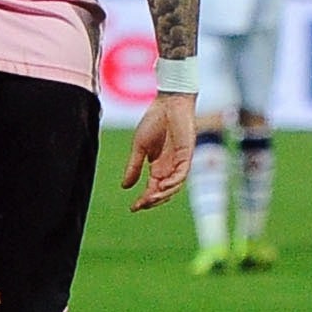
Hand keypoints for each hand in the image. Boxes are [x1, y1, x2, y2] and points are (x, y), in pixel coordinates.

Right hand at [124, 92, 197, 211]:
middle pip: (164, 192)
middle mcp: (170, 167)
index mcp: (158, 166)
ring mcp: (179, 161)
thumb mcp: (139, 147)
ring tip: (149, 199)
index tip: (132, 208)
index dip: (143, 200)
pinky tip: (163, 187)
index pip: (152, 189)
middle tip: (140, 206)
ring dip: (163, 195)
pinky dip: (173, 182)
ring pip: (174, 186)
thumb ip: (134, 167)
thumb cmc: (155, 121)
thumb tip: (125, 187)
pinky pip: (182, 174)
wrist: (168, 103)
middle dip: (153, 201)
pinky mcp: (187, 154)